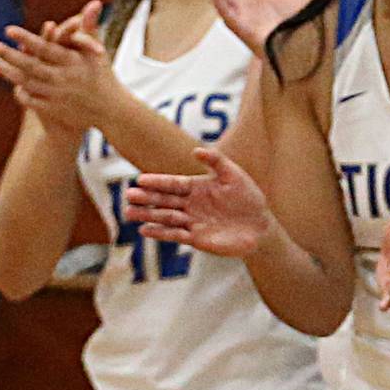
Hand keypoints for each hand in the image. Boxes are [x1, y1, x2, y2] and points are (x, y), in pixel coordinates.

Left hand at [0, 2, 118, 133]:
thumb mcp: (98, 51)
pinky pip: (31, 101)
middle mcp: (65, 79)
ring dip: (7, 72)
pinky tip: (9, 81)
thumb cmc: (102, 74)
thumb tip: (95, 2)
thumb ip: (89, 26)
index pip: (47, 49)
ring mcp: (58, 96)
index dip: (28, 39)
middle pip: (32, 66)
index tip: (9, 29)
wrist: (111, 111)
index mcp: (75, 63)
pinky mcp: (55, 110)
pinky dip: (19, 92)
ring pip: (27, 83)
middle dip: (9, 55)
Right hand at [124, 147, 272, 256]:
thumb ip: (216, 161)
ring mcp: (191, 221)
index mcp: (196, 187)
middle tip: (129, 195)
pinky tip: (144, 230)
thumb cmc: (248, 198)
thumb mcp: (234, 175)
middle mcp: (190, 204)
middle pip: (164, 200)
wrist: (260, 226)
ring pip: (165, 217)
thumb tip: (195, 151)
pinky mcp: (195, 238)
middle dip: (147, 198)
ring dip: (148, 215)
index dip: (158, 182)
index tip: (141, 180)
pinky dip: (160, 233)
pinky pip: (175, 234)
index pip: (173, 183)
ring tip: (129, 213)